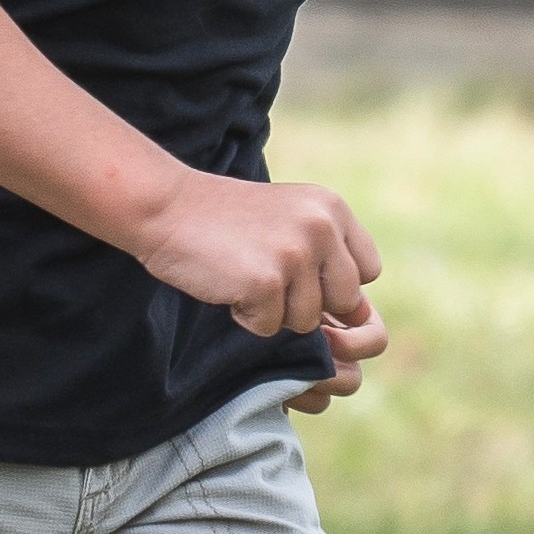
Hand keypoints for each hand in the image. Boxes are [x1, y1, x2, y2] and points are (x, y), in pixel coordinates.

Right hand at [138, 169, 387, 406]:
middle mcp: (322, 227)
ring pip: (306, 321)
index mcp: (333, 208)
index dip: (335, 284)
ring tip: (242, 274)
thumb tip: (366, 320)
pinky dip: (245, 316)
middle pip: (344, 303)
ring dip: (272, 311)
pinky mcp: (266, 282)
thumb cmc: (225, 220)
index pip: (368, 271)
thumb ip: (328, 255)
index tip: (301, 274)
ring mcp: (295, 254)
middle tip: (265, 275)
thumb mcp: (290, 220)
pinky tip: (227, 283)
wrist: (166, 207)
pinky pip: (268, 327)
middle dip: (306, 303)